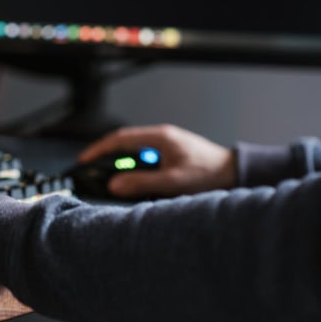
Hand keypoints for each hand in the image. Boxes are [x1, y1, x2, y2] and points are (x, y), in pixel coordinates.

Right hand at [78, 124, 235, 197]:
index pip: (120, 138)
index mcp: (160, 137)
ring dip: (121, 162)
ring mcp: (167, 144)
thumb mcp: (173, 181)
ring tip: (110, 177)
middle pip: (125, 142)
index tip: (84, 159)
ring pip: (135, 150)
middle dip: (106, 155)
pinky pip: (146, 157)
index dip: (99, 149)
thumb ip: (142, 182)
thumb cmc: (210, 175)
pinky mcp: (172, 154)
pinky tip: (135, 180)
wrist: (236, 173)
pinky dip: (135, 167)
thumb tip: (114, 184)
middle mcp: (162, 137)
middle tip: (91, 168)